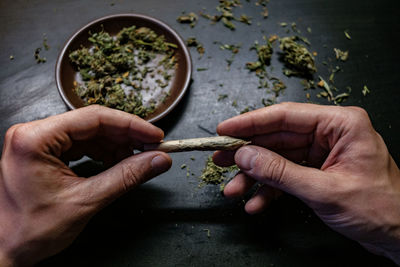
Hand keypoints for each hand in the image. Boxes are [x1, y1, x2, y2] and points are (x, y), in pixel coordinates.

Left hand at [0, 105, 171, 265]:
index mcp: (35, 139)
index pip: (94, 118)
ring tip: (137, 159)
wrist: (6, 250)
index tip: (154, 135)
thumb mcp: (85, 201)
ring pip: (90, 134)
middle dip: (126, 137)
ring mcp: (39, 142)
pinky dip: (103, 154)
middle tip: (152, 148)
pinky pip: (82, 145)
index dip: (131, 125)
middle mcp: (34, 134)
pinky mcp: (45, 153)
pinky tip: (118, 163)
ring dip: (117, 146)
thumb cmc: (29, 230)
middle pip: (93, 124)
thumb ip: (126, 177)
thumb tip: (156, 160)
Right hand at [214, 102, 399, 263]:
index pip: (285, 116)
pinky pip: (286, 175)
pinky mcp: (317, 171)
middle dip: (247, 153)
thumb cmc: (379, 209)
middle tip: (219, 159)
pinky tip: (256, 203)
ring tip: (233, 189)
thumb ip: (281, 172)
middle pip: (277, 137)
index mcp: (339, 124)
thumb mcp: (324, 190)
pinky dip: (270, 190)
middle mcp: (329, 134)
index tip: (224, 130)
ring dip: (255, 176)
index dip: (250, 122)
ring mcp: (322, 153)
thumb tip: (244, 155)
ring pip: (278, 158)